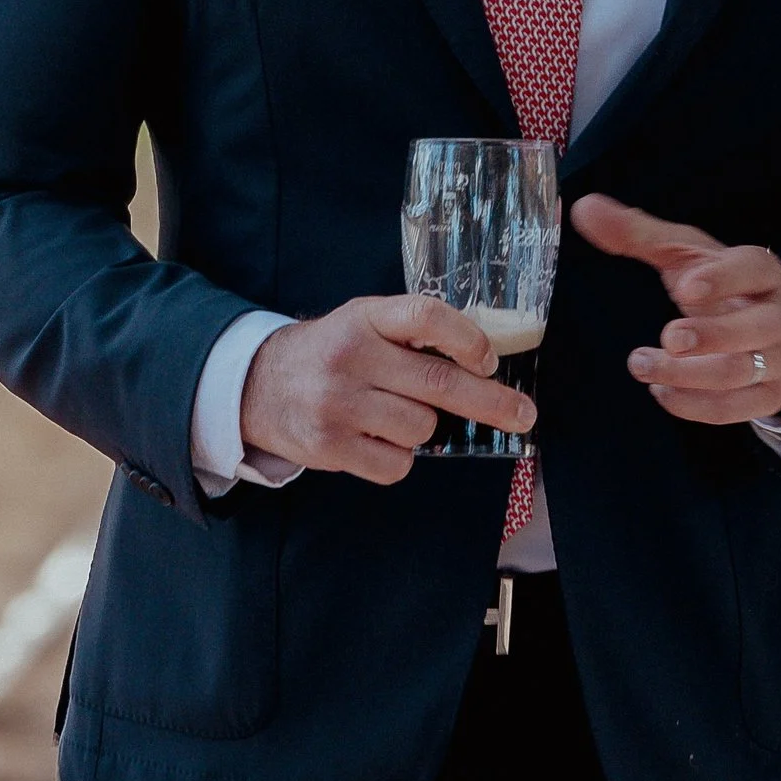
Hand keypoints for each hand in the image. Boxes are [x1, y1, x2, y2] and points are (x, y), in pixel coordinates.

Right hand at [238, 296, 531, 485]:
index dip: (467, 338)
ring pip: (421, 427)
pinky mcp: (329, 446)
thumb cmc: (330, 354)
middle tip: (524, 415)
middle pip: (438, 383)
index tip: (490, 361)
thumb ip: (412, 335)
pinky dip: (398, 457)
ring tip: (392, 414)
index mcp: (364, 318)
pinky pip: (396, 464)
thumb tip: (485, 367)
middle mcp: (350, 356)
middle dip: (492, 402)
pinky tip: (374, 439)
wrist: (257, 385)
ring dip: (422, 427)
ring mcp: (337, 404)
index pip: (425, 317)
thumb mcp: (363, 324)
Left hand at [572, 195, 780, 422]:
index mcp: (760, 272)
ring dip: (687, 374)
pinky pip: (735, 410)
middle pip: (753, 328)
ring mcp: (776, 361)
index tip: (684, 287)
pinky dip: (696, 406)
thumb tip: (585, 209)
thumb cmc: (725, 288)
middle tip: (668, 338)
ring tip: (641, 365)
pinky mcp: (768, 397)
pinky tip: (661, 392)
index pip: (751, 270)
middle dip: (709, 336)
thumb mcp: (687, 256)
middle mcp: (777, 316)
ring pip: (739, 373)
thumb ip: (639, 234)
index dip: (721, 279)